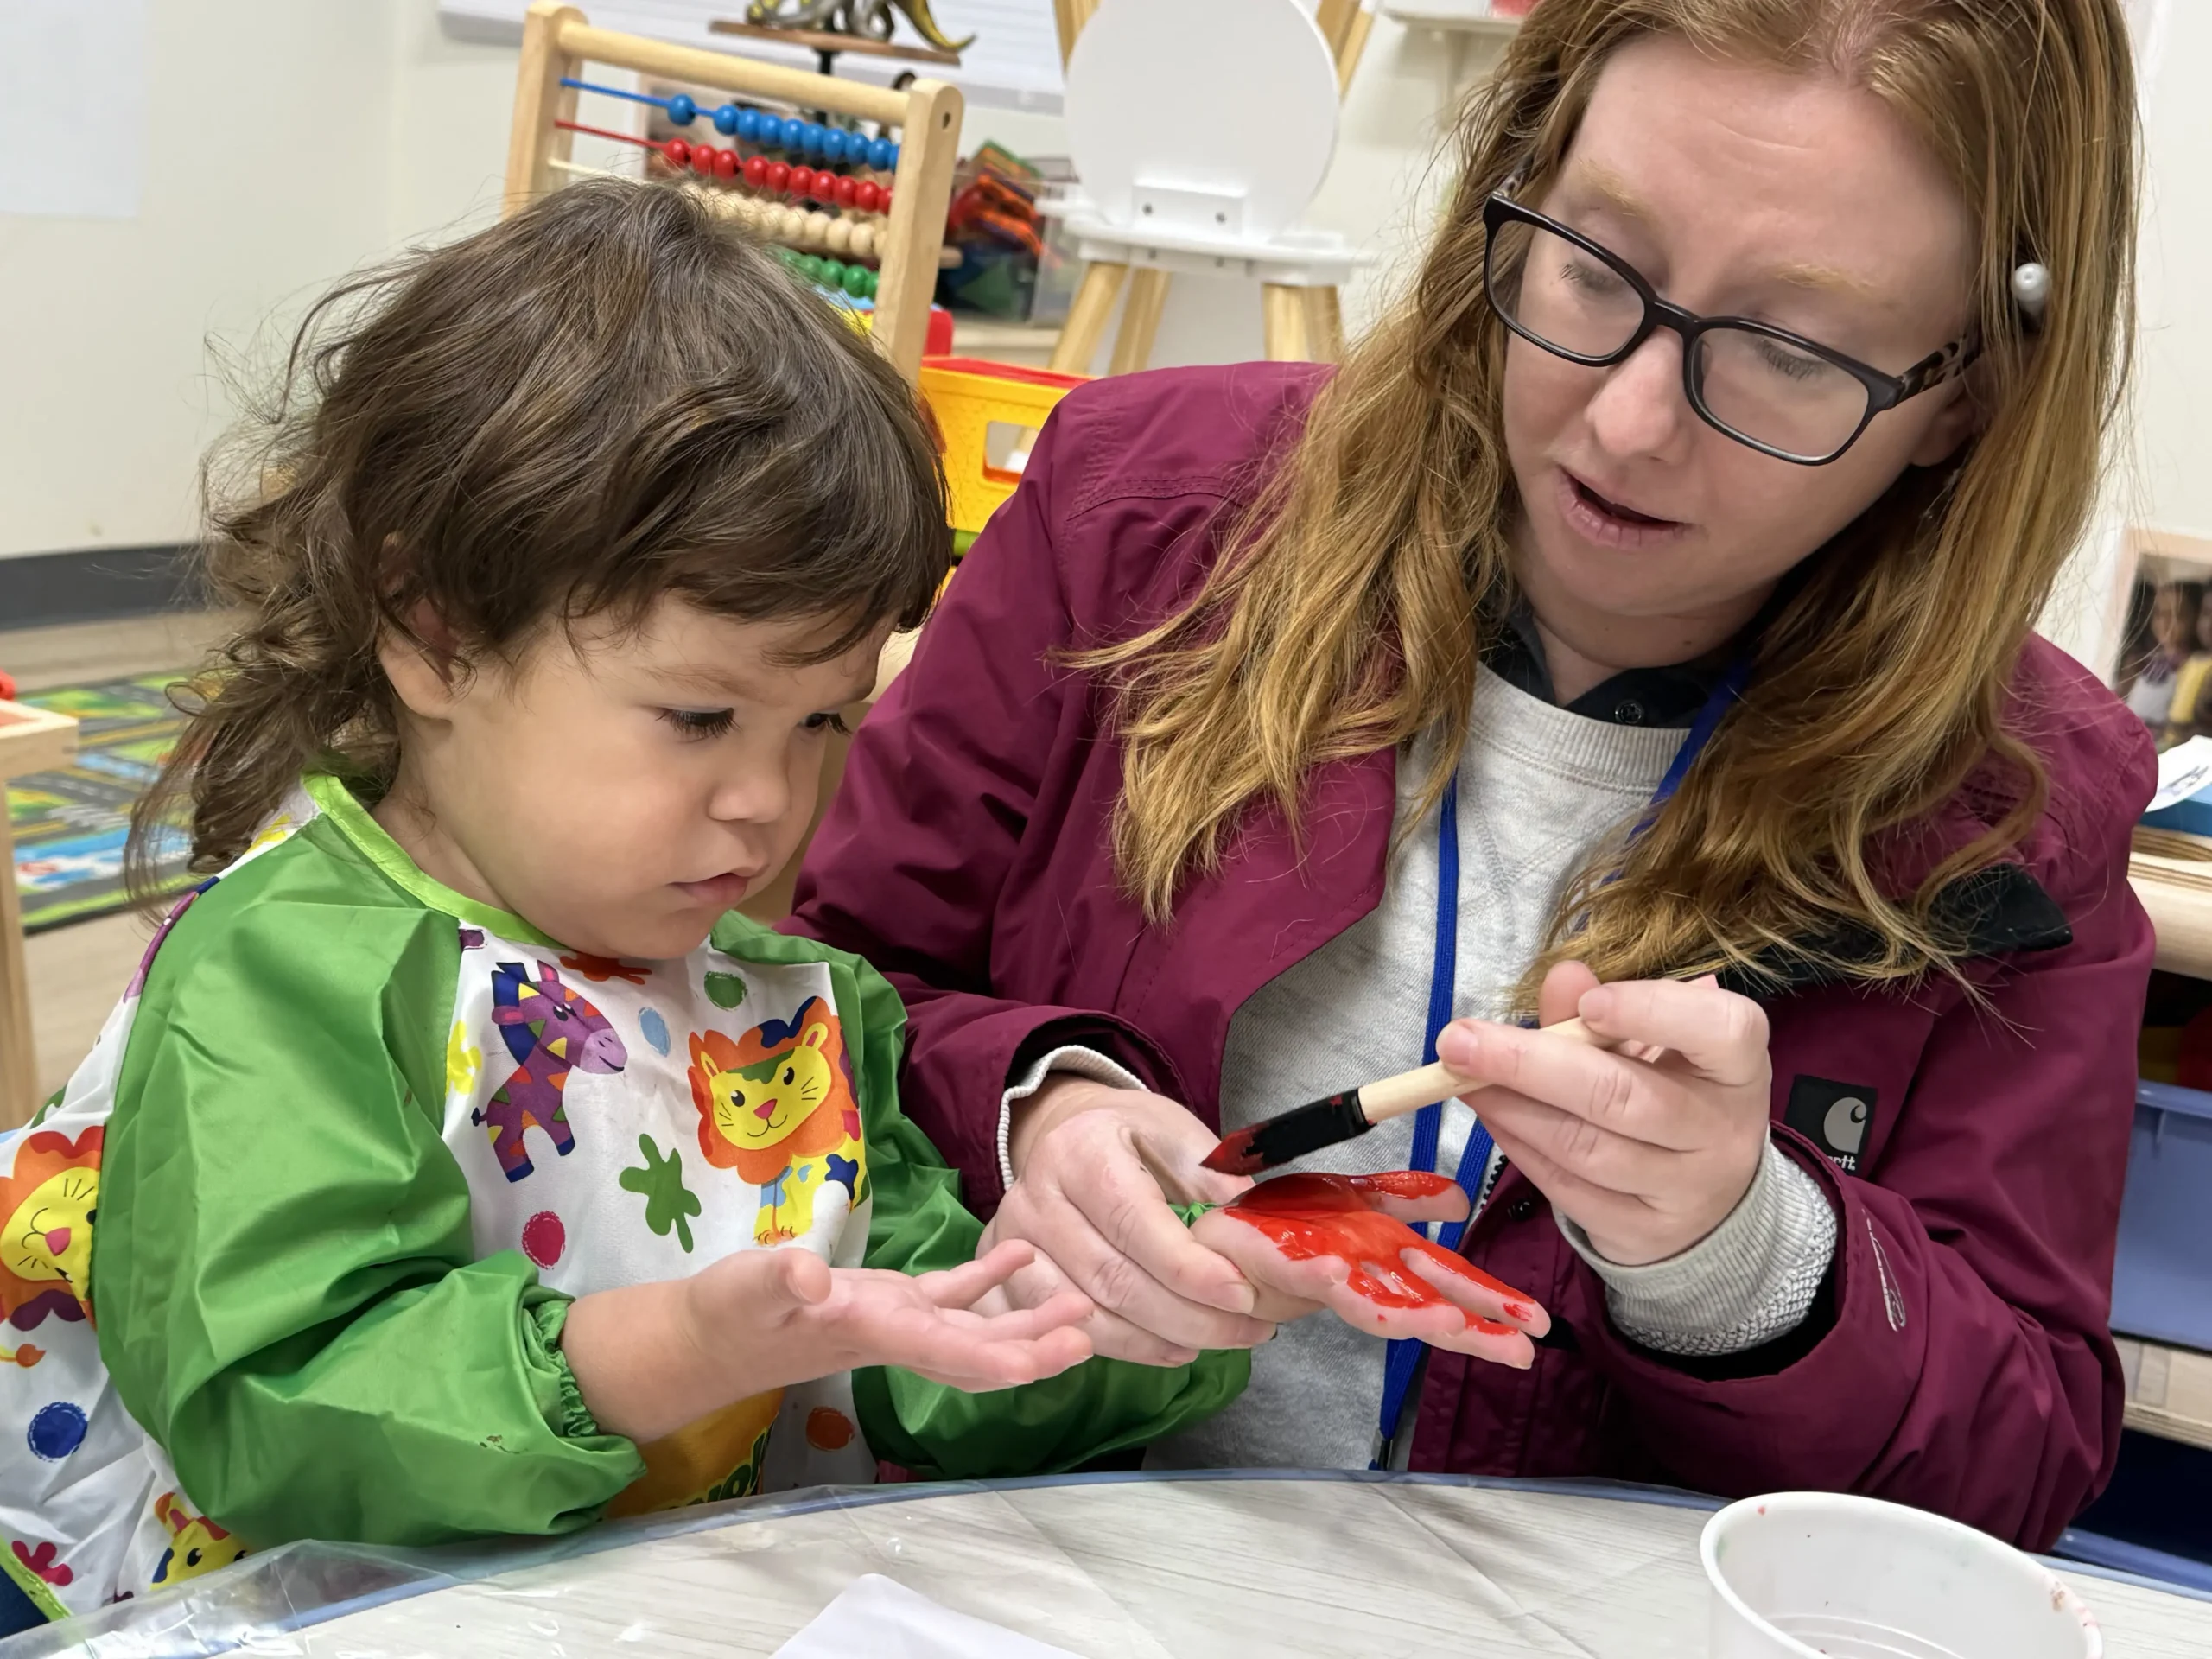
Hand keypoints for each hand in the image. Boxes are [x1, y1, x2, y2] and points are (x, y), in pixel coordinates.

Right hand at [564, 1240, 1093, 1442]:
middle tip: (1095, 1325)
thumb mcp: (746, 1289)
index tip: (1059, 1352)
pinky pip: (949, 1293)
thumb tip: (812, 1278)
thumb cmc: (724, 1313)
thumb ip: (780, 1281)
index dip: (1008, 1356)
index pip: (953, 1353)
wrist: (704, 1335)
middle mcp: (897, 1334)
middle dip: (1038, 1344)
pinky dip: (987, 1276)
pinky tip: (1021, 1249)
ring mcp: (895, 1320)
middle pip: (981, 1349)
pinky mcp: (887, 1301)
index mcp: (874, 1331)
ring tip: (1080, 1296)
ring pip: (976, 1325)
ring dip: (1027, 1316)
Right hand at [983, 1076, 1273, 1364]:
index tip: (1242, 1294)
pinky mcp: (1007, 1281)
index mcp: (1080, 1151)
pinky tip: (1171, 1348)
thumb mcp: (1177, 1136)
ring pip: (1088, 1315)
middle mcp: (1035, 1197)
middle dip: (1190, 1315)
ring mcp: (1012, 1245)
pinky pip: (1066, 1332)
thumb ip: (1214, 1182)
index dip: (1190, 1268)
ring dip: (1160, 1340)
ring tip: (1217, 1341)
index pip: (1134, 1221)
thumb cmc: (1131, 1139)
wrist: (1068, 1137)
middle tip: (1251, 1329)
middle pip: (1113, 1278)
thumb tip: (1256, 1239)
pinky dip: (1125, 1349)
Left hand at [1191, 1172, 1549, 1368]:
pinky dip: (1326, 1278)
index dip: (1488, 1304)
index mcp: (1383, 1260)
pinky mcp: (1278, 1261)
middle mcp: (1360, 1275)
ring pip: (1371, 1302)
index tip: (1534, 1326)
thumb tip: (1459, 1198)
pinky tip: (1344, 1277)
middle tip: (1517, 1351)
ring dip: (1410, 1314)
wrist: (1220, 1222)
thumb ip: (1408, 1200)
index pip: (1446, 1284)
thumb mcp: (1359, 1198)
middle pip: (1421, 1305)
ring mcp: (1321, 1273)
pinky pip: (1304, 1271)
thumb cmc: (1285, 1219)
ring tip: (1451, 1324)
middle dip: (1469, 1327)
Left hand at [1435, 963, 1771, 1266]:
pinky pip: (1568, 1189)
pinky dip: (1520, 1147)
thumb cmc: (1675, 1095)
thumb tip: (1564, 976)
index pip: (1719, 1031)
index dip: (1653, 1012)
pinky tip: (1491, 1115)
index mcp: (1738, 1066)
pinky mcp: (1642, 1234)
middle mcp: (1722, 1131)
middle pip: (1623, 1097)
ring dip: (1511, 1108)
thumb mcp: (1655, 1046)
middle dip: (1530, 1064)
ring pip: (1585, 1148)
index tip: (1590, 1004)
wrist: (1709, 1201)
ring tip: (1460, 1077)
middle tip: (1460, 1039)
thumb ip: (1604, 1010)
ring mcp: (1685, 1191)